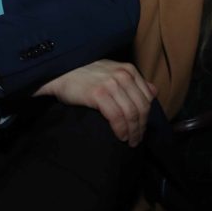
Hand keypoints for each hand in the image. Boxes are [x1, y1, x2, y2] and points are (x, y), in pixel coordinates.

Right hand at [36, 60, 156, 146]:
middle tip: (136, 140)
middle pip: (141, 107)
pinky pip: (117, 117)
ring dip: (133, 131)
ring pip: (131, 114)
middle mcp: (122, 75)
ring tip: (129, 141)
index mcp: (128, 69)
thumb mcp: (110, 72)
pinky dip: (121, 129)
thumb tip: (154, 91)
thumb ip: (131, 81)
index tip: (141, 128)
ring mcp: (110, 84)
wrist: (58, 73)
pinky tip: (120, 136)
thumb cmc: (82, 75)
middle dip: (141, 127)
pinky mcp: (98, 94)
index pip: (147, 97)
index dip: (146, 116)